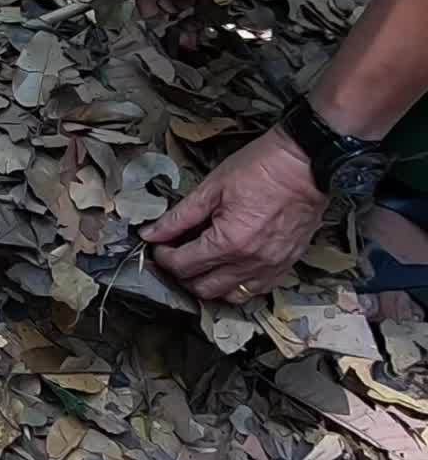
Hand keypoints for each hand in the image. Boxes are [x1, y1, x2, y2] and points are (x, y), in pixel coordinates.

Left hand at [141, 127, 327, 303]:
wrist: (307, 163)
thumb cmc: (261, 169)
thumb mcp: (211, 188)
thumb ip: (178, 217)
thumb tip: (152, 233)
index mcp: (229, 243)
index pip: (183, 266)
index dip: (163, 256)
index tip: (159, 245)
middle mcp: (250, 263)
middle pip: (202, 288)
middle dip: (181, 274)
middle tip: (175, 254)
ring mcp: (271, 268)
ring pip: (228, 296)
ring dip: (208, 284)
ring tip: (200, 263)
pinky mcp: (286, 266)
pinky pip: (255, 290)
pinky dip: (236, 284)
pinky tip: (227, 267)